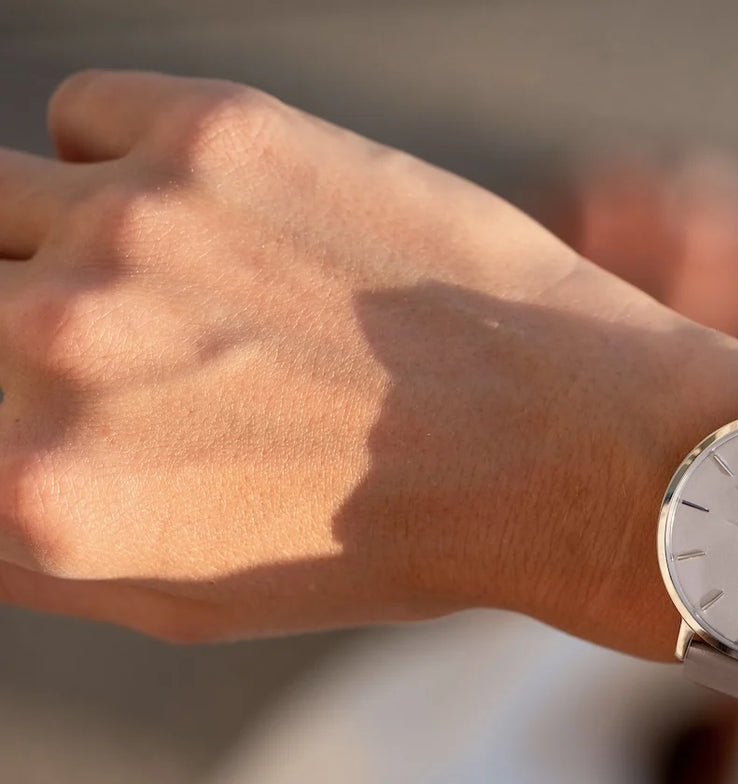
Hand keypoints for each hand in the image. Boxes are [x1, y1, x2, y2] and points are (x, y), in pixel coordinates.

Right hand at [0, 70, 737, 640]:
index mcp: (35, 492)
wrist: (562, 442)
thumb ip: (19, 543)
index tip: (43, 396)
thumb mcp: (185, 596)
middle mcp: (58, 349)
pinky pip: (88, 113)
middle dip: (16, 326)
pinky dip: (129, 158)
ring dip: (69, 240)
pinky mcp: (215, 134)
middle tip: (139, 352)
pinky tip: (231, 218)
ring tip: (195, 289)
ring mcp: (134, 226)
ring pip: (0, 197)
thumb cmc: (384, 535)